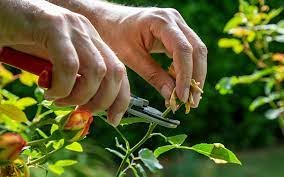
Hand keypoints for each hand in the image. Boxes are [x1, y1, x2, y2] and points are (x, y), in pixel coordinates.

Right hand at [0, 0, 129, 125]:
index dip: (120, 99)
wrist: (1, 11)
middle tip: (79, 110)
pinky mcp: (54, 26)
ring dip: (79, 96)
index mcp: (92, 41)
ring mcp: (72, 27)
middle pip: (114, 73)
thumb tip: (86, 105)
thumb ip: (74, 77)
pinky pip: (69, 65)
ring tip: (59, 100)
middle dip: (101, 101)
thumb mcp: (56, 62)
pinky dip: (62, 86)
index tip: (113, 119)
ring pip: (96, 71)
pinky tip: (48, 90)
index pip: (118, 71)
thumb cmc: (25, 40)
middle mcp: (87, 32)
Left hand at [93, 4, 206, 106]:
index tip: (182, 97)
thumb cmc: (115, 35)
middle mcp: (174, 19)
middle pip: (197, 50)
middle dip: (196, 78)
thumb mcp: (131, 57)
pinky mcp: (177, 32)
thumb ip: (153, 75)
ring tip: (189, 99)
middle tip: (192, 103)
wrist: (109, 20)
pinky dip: (188, 70)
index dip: (185, 76)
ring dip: (196, 76)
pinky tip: (182, 86)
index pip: (182, 50)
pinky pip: (189, 52)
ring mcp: (177, 24)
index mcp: (161, 21)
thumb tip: (172, 96)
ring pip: (197, 51)